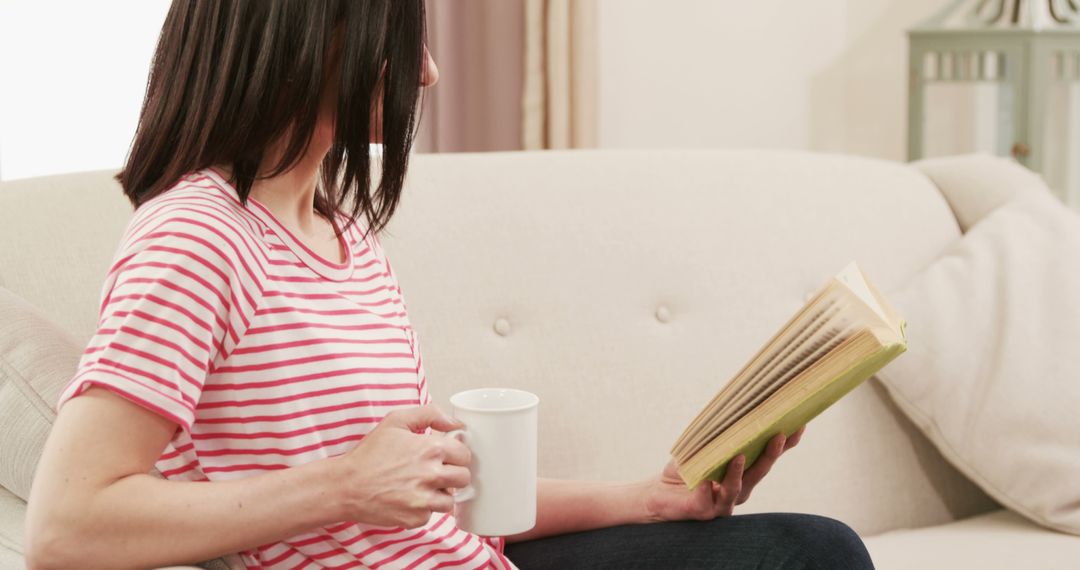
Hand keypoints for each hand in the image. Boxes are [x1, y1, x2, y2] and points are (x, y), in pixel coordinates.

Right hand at [335, 405, 472, 528]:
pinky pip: (431, 515)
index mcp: (431, 449)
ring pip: (450, 500)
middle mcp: (431, 475)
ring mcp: (424, 500)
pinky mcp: (416, 518)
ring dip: (440, 494)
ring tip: (421, 487)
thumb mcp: (396, 421)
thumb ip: (430, 414)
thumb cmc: (370, 453)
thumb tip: (456, 424)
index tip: (445, 457)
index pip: (465, 455)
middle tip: (435, 472)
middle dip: (452, 474)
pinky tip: (408, 499)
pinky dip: (423, 509)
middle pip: (463, 478)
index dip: (456, 455)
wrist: (346, 485)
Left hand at [643, 426, 804, 521]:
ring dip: (738, 472)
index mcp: (743, 474)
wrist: (659, 494)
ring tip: (738, 456)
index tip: (800, 424)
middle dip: (770, 454)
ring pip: (736, 488)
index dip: (785, 444)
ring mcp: (723, 503)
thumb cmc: (684, 469)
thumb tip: (732, 407)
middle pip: (758, 472)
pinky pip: (706, 500)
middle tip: (779, 435)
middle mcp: (739, 490)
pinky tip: (705, 481)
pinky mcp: (703, 512)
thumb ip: (718, 436)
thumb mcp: (701, 448)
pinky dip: (706, 490)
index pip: (767, 457)